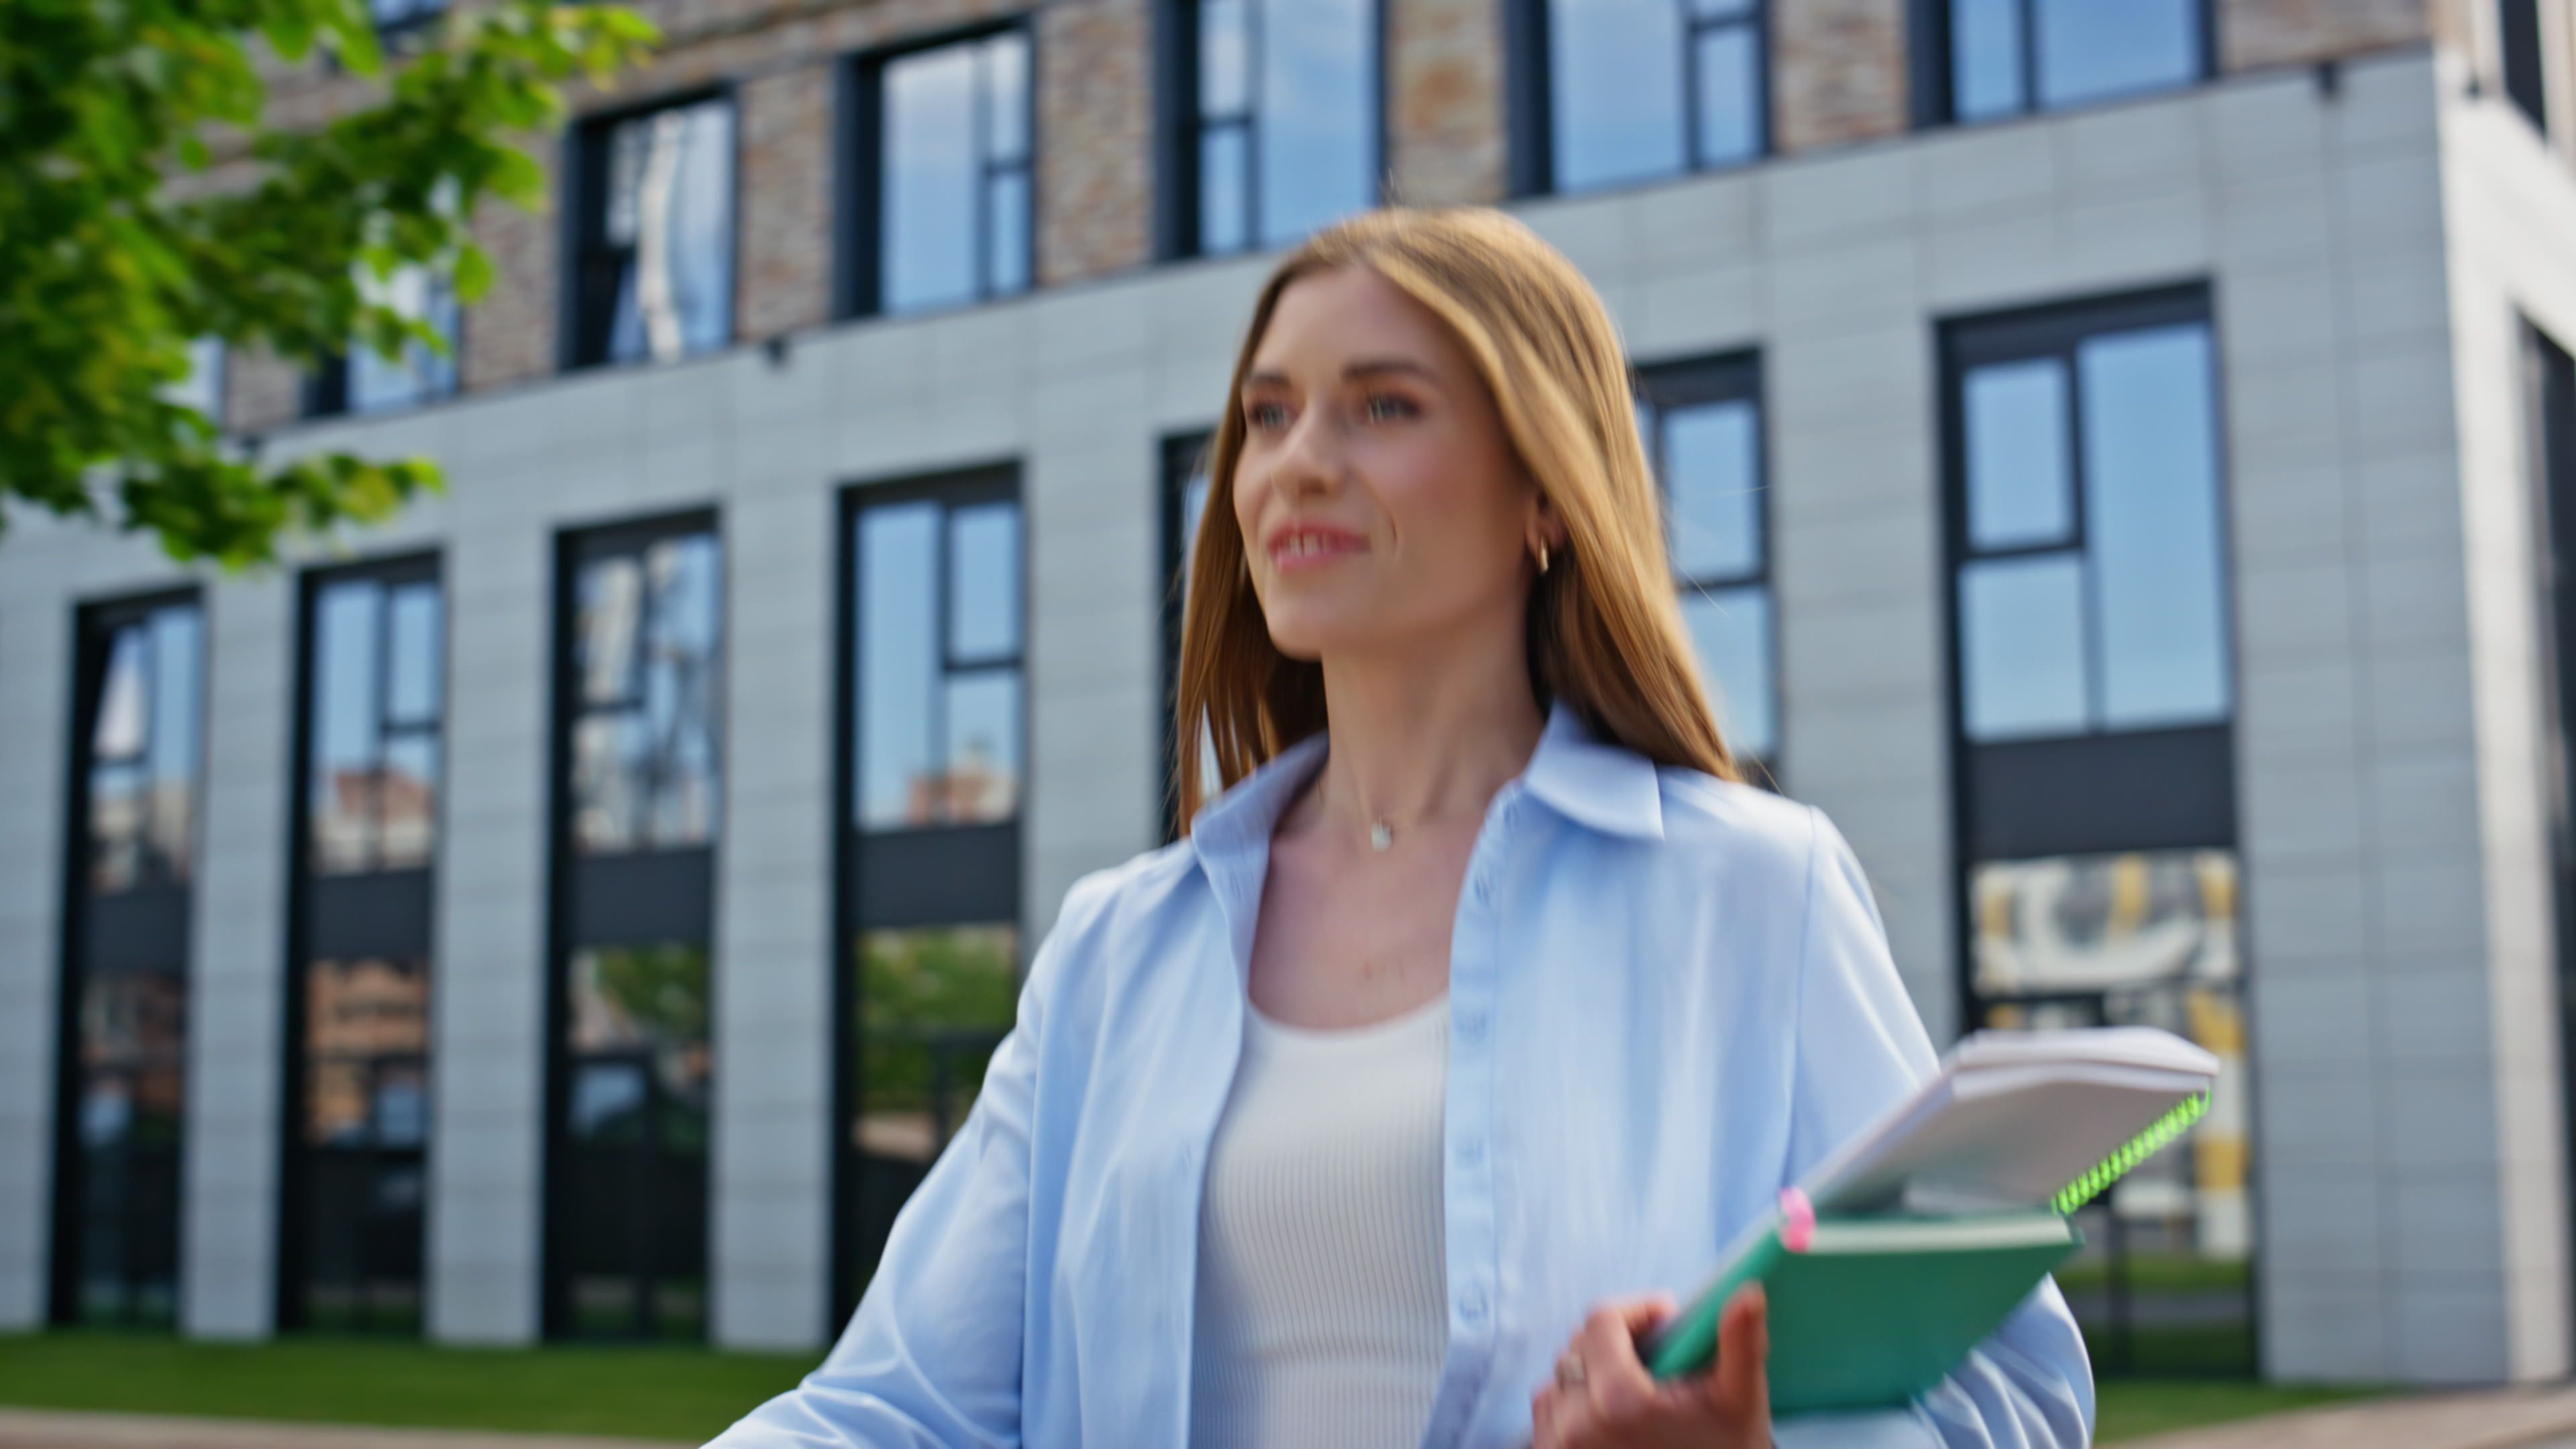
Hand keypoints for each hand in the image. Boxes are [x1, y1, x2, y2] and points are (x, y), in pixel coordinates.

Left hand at [1529, 1286, 1771, 1448]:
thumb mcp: (1739, 1400)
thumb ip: (1741, 1342)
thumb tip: (1748, 1292)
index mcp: (1619, 1402)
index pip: (1603, 1321)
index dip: (1638, 1311)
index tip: (1666, 1320)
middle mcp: (1577, 1425)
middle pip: (1580, 1345)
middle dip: (1618, 1342)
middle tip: (1657, 1357)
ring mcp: (1558, 1445)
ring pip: (1560, 1376)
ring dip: (1593, 1371)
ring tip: (1635, 1387)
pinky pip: (1547, 1410)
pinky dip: (1573, 1403)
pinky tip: (1611, 1414)